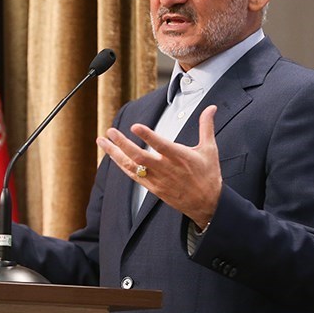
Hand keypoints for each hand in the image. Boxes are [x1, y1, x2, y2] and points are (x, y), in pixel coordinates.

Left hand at [96, 104, 221, 228]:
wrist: (207, 205)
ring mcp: (157, 179)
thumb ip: (206, 126)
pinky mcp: (153, 188)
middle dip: (122, 144)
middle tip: (110, 131)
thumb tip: (211, 108)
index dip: (148, 136)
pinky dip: (122, 165)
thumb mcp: (209, 149)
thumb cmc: (208, 175)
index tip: (134, 126)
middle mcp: (166, 169)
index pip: (161, 145)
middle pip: (140, 156)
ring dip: (115, 153)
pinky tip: (112, 156)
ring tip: (102, 141)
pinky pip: (133, 176)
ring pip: (132, 166)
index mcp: (180, 157)